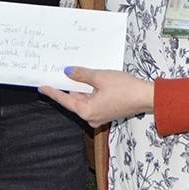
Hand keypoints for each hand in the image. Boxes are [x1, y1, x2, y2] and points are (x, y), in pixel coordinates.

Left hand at [39, 67, 153, 127]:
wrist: (147, 97)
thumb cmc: (125, 88)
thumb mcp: (100, 77)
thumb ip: (81, 75)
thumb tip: (67, 72)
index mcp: (87, 111)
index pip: (65, 100)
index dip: (53, 92)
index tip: (42, 86)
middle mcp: (91, 117)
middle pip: (74, 100)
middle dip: (69, 86)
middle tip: (59, 73)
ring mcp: (99, 116)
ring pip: (84, 99)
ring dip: (81, 88)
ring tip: (76, 73)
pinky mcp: (106, 112)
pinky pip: (92, 101)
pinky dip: (90, 91)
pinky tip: (90, 80)